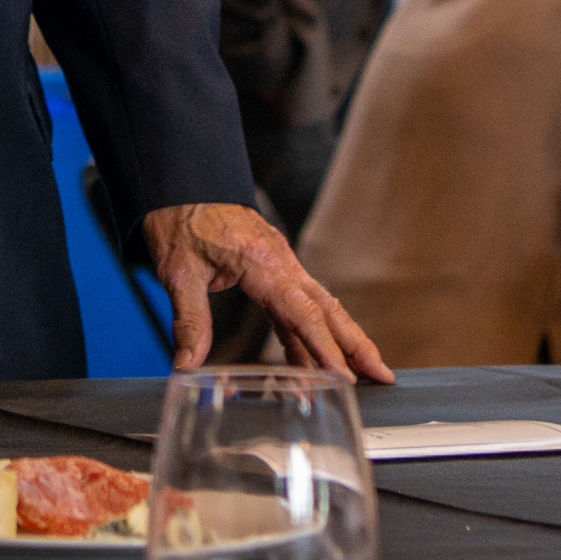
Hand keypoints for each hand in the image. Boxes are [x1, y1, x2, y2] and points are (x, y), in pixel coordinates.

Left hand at [142, 201, 389, 382]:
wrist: (181, 181)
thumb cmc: (181, 218)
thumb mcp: (178, 271)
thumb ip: (189, 320)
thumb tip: (187, 364)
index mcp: (263, 262)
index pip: (303, 313)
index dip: (325, 349)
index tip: (344, 378)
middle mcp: (281, 262)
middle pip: (327, 309)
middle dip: (357, 344)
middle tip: (382, 375)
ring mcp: (279, 264)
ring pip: (317, 307)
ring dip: (338, 340)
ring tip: (358, 374)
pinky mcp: (270, 268)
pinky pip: (294, 305)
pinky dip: (303, 333)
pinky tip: (305, 361)